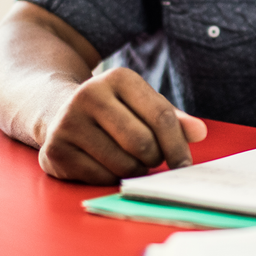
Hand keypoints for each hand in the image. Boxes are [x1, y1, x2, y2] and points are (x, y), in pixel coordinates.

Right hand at [37, 67, 206, 184]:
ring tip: (128, 159)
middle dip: (154, 158)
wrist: (59, 112)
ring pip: (123, 164)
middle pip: (143, 143)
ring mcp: (69, 121)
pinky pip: (101, 177)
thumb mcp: (142, 105)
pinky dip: (111, 178)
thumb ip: (172, 119)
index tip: (184, 164)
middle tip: (151, 158)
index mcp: (119, 77)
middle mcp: (89, 93)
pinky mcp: (56, 149)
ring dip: (134, 170)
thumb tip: (199, 132)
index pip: (161, 116)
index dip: (178, 146)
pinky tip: (106, 165)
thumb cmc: (114, 112)